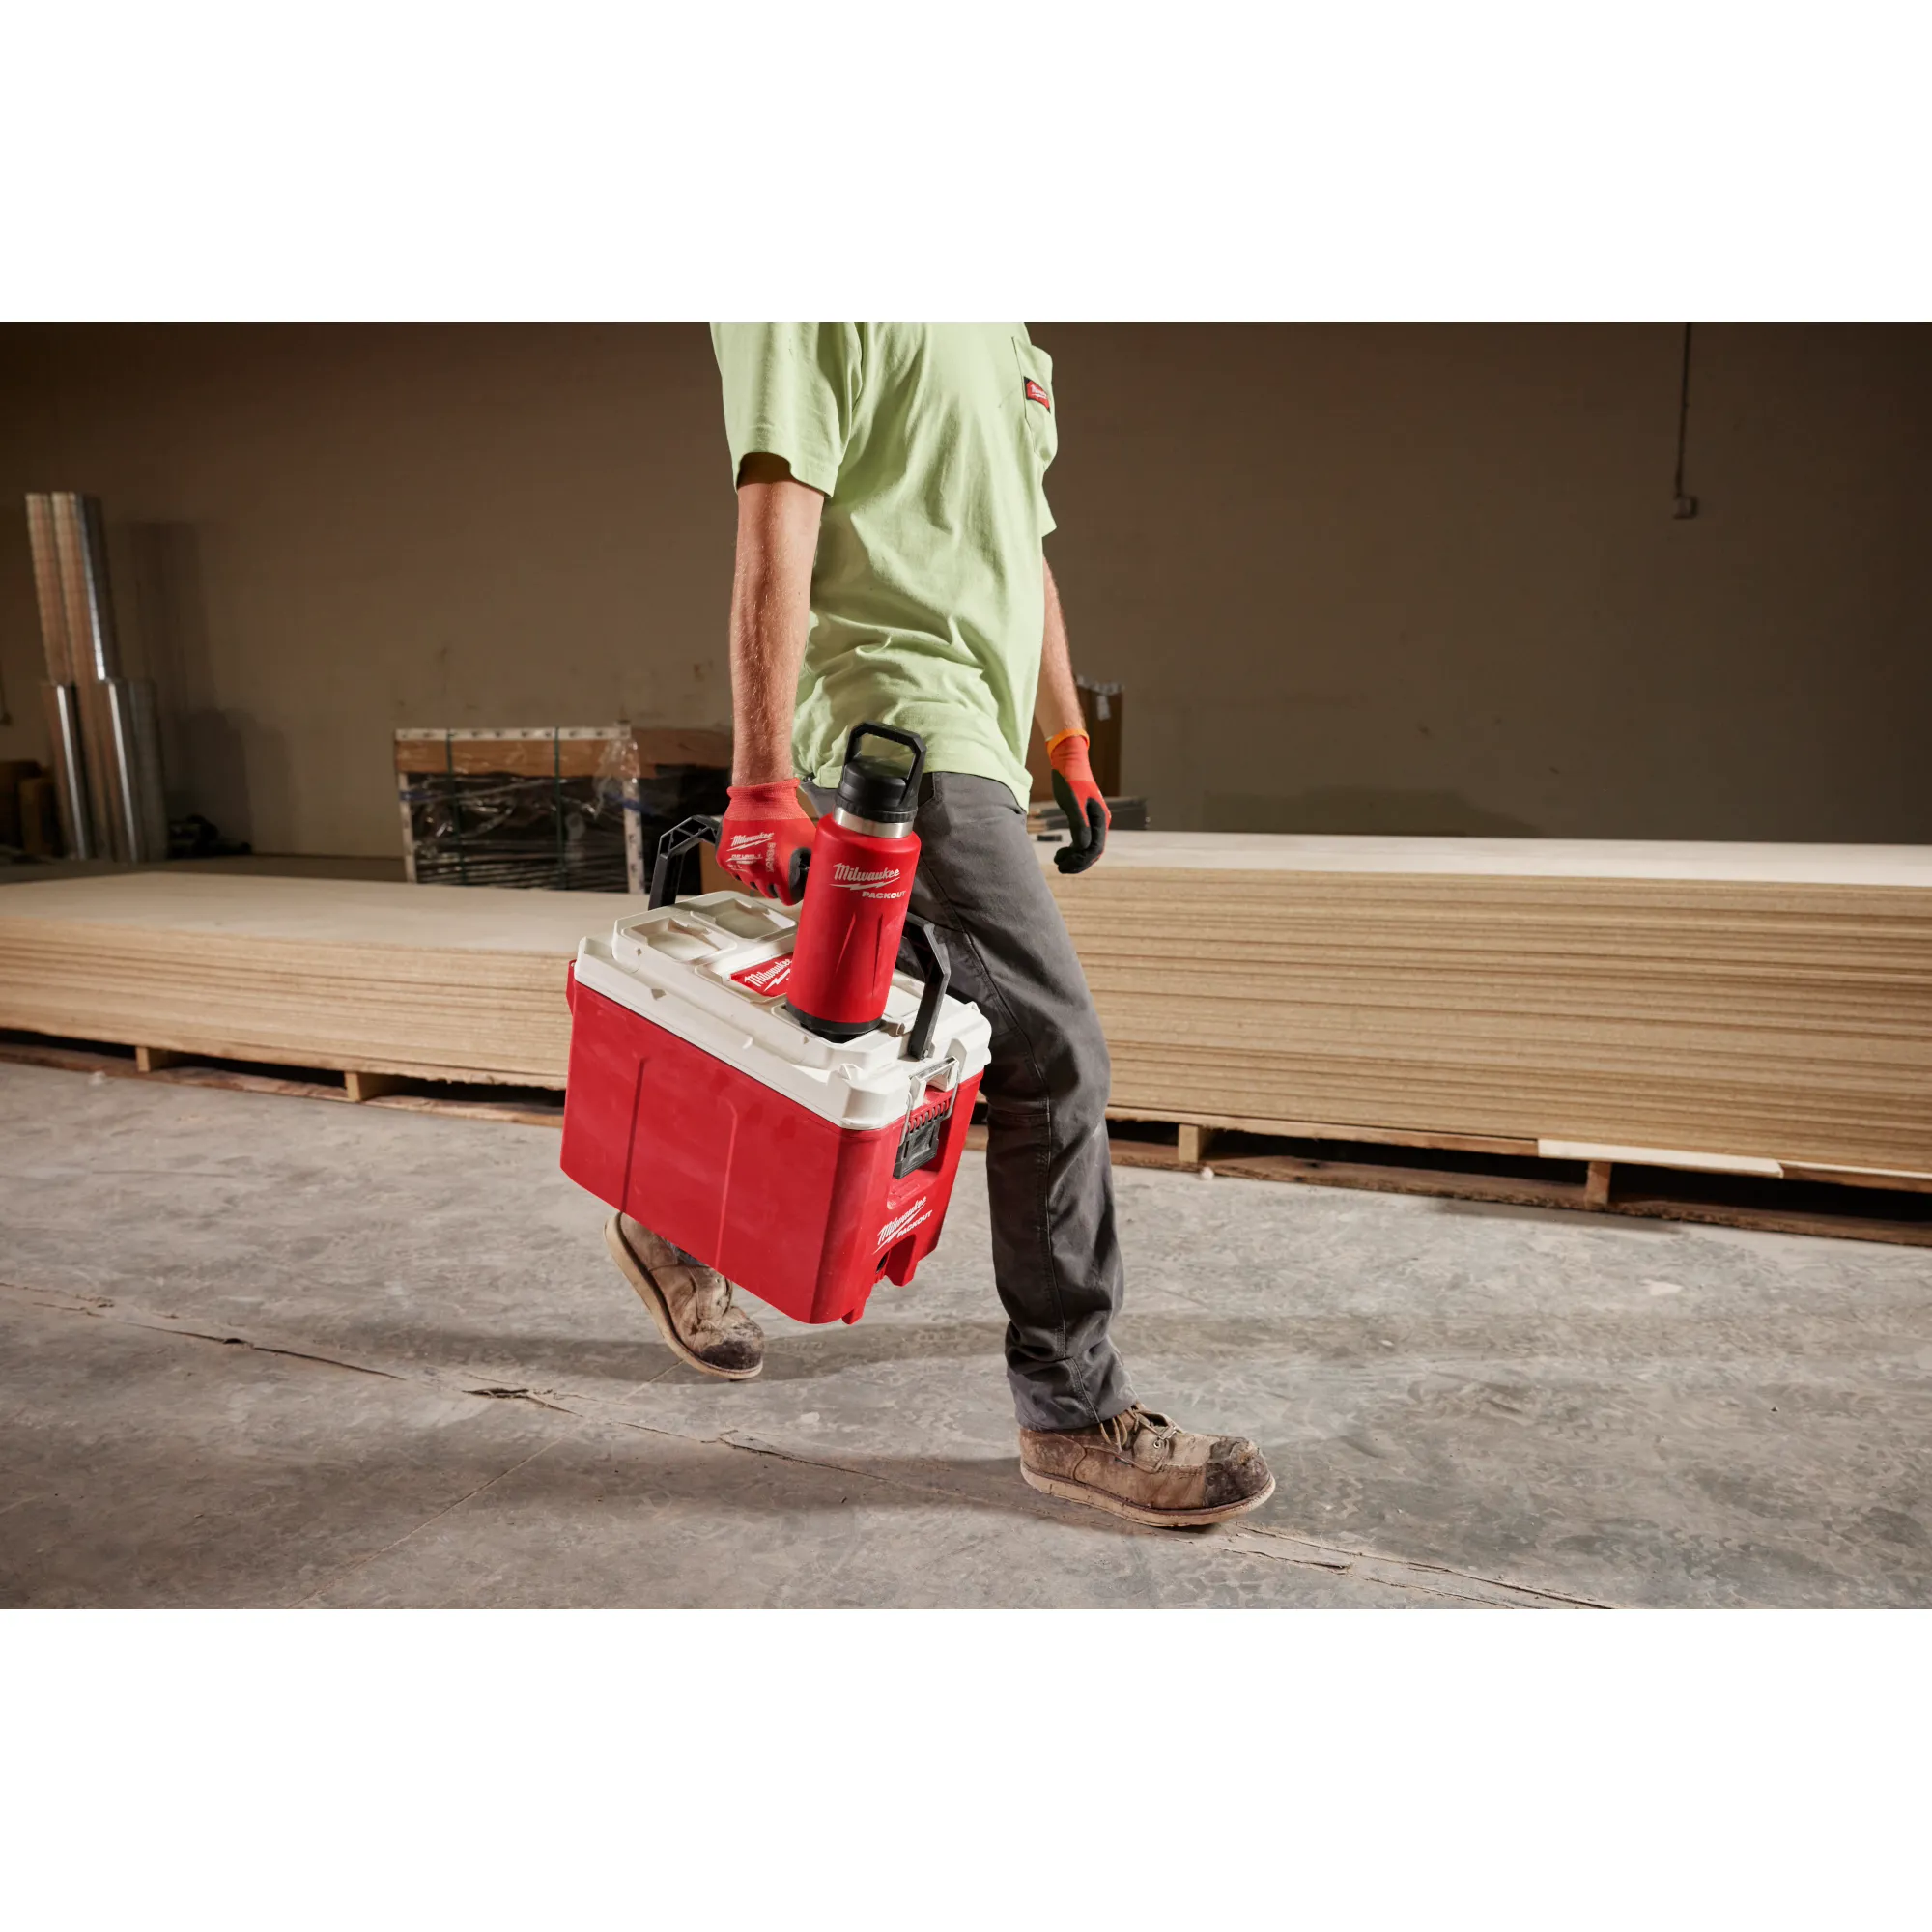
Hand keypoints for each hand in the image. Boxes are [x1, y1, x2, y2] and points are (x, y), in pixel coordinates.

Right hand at [718, 781, 815, 902]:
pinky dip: (743, 865)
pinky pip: (736, 871)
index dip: (793, 892)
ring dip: (759, 875)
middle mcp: (757, 874)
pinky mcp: (725, 858)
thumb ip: (815, 862)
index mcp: (780, 874)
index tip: (794, 885)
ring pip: (751, 883)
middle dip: (776, 884)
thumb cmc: (785, 815)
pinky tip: (752, 852)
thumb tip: (819, 875)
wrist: (760, 796)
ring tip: (766, 857)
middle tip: (780, 868)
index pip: (787, 899)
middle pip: (768, 892)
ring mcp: (739, 867)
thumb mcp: (809, 839)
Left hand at [1047, 730, 1109, 875]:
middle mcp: (1100, 821)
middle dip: (1077, 862)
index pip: (1095, 848)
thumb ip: (1079, 825)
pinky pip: (1083, 840)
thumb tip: (1083, 847)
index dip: (1080, 861)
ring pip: (1088, 847)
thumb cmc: (1069, 780)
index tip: (1063, 865)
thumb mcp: (1072, 802)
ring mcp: (1093, 820)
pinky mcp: (1084, 818)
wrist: (1068, 761)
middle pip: (1093, 851)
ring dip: (1075, 857)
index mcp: (1100, 818)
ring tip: (1057, 860)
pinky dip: (1073, 848)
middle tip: (1059, 867)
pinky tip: (1062, 851)